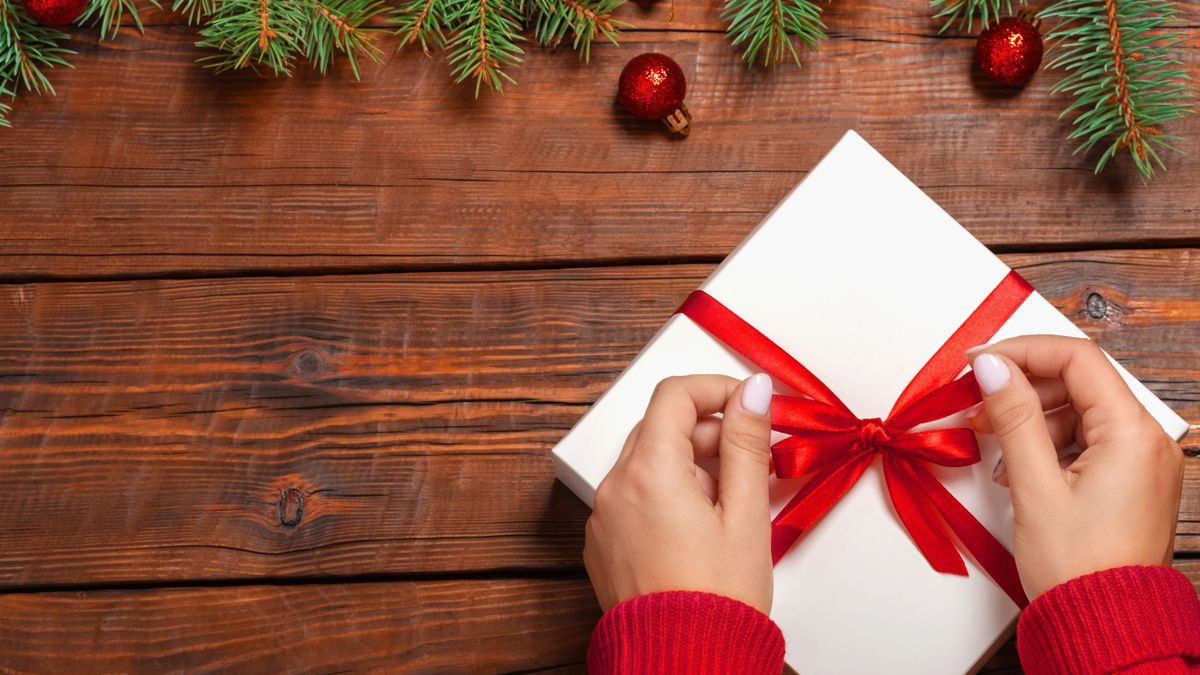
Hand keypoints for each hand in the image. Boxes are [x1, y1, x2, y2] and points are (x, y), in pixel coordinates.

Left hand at [584, 373, 774, 612]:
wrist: (684, 662)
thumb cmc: (716, 599)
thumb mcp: (746, 514)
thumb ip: (746, 443)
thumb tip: (750, 392)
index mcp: (649, 472)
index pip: (674, 395)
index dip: (716, 389)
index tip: (748, 404)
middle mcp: (615, 487)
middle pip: (660, 428)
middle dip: (708, 433)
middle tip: (752, 460)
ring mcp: (603, 517)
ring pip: (646, 463)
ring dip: (688, 466)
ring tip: (729, 506)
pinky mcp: (602, 543)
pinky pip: (633, 497)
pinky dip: (665, 495)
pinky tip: (699, 529)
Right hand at [968, 335, 1183, 599]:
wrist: (1103, 625)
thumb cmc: (1078, 567)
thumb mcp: (1034, 485)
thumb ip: (1013, 417)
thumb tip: (994, 367)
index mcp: (1133, 434)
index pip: (1077, 360)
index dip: (1023, 351)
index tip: (980, 361)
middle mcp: (1148, 440)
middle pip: (1079, 382)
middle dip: (1023, 388)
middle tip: (978, 405)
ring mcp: (1142, 461)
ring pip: (1080, 410)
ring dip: (1032, 418)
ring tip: (995, 443)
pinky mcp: (1131, 480)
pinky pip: (1088, 439)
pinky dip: (1049, 442)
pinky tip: (1019, 466)